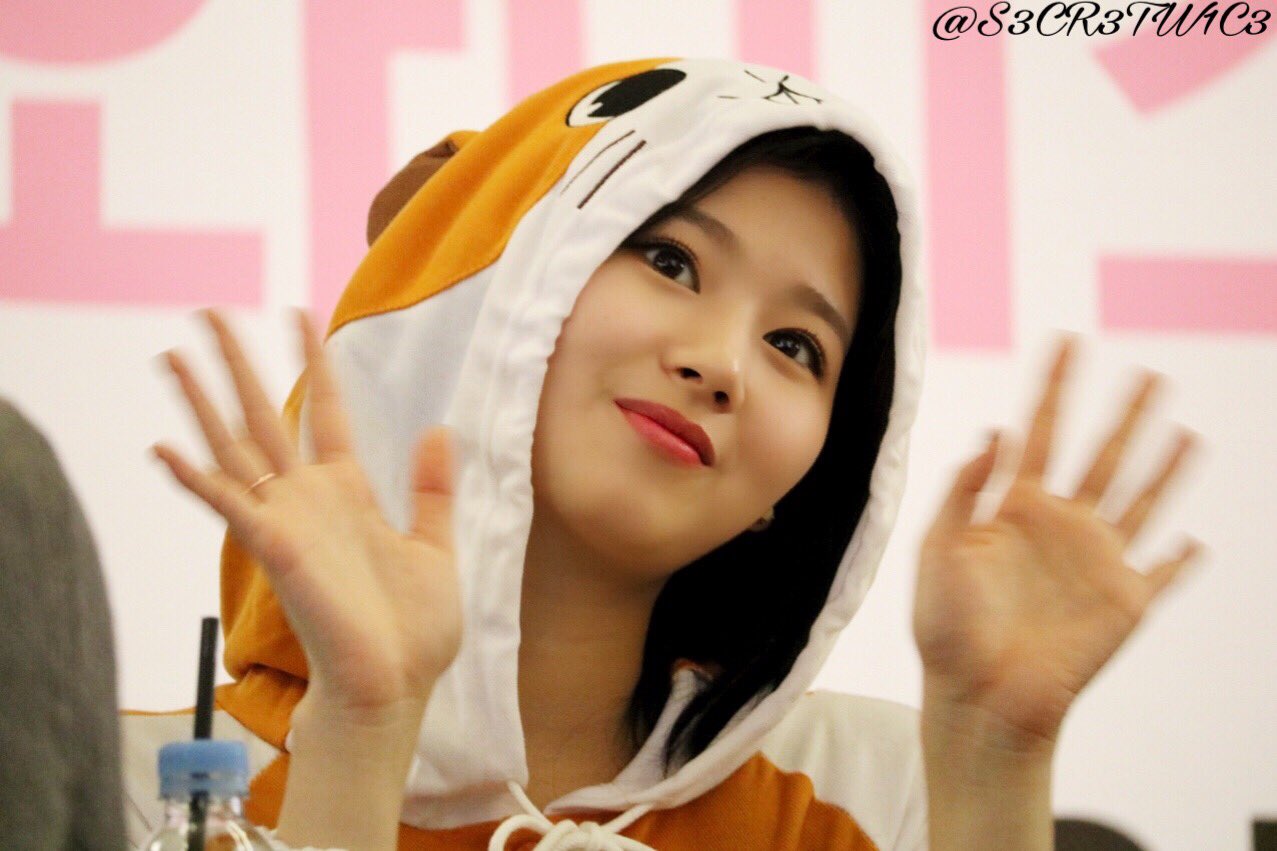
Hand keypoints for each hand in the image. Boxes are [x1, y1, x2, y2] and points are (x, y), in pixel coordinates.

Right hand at [152, 309, 461, 716]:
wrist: (396, 685)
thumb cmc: (414, 629)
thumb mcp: (436, 546)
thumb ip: (432, 489)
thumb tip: (438, 428)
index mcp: (348, 493)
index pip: (324, 412)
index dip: (313, 362)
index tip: (301, 315)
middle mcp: (309, 500)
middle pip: (262, 418)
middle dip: (237, 365)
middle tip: (209, 313)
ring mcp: (287, 523)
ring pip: (234, 449)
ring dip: (201, 403)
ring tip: (172, 356)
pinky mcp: (275, 549)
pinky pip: (226, 505)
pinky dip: (194, 477)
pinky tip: (163, 447)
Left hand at [913, 334, 1202, 751]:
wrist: (975, 697)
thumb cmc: (945, 628)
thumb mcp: (937, 549)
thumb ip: (962, 491)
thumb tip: (993, 433)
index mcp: (1011, 507)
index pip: (1038, 432)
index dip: (1052, 387)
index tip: (1066, 343)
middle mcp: (1059, 526)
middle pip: (1100, 454)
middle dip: (1124, 413)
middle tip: (1147, 372)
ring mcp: (1095, 562)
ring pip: (1140, 498)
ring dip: (1164, 464)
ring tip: (1182, 425)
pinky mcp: (1124, 604)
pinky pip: (1162, 574)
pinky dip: (1181, 559)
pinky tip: (1196, 541)